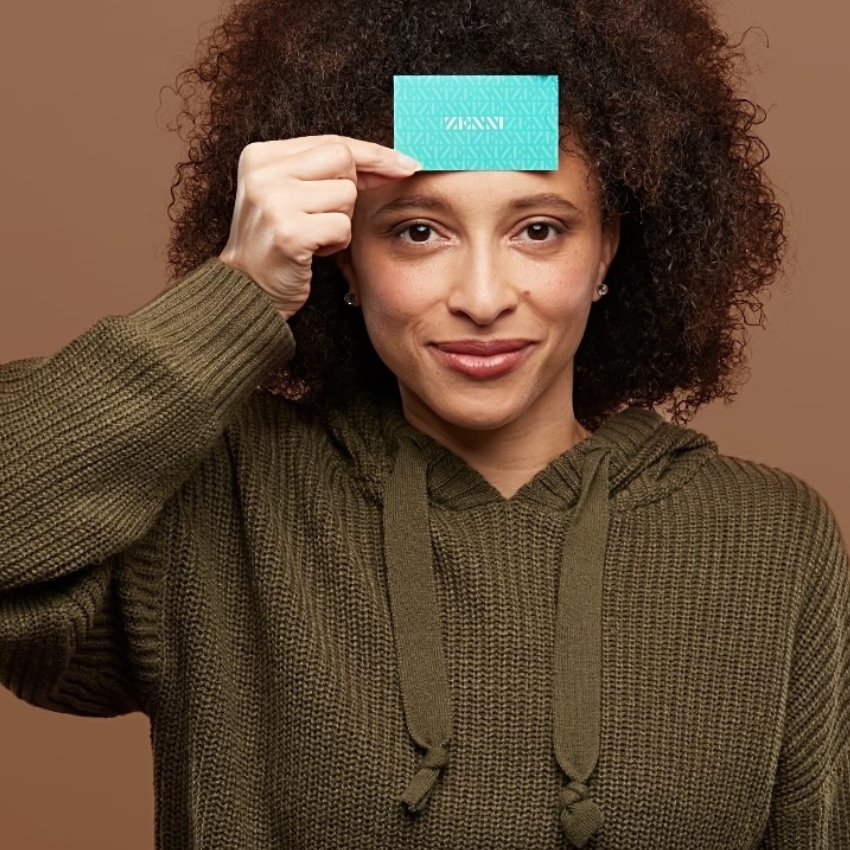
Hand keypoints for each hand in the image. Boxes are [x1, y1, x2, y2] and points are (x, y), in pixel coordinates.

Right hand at [218, 134, 420, 319]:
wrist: (248, 291)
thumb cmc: (278, 243)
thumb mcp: (292, 195)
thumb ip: (328, 172)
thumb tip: (393, 162)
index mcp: (261, 156)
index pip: (332, 141)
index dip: (372, 155)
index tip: (405, 164)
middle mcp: (263, 173)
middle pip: (343, 161)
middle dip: (348, 193)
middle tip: (323, 217)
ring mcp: (273, 201)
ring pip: (347, 195)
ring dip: (341, 221)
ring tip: (314, 235)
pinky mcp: (289, 232)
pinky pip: (343, 226)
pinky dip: (337, 243)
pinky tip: (313, 251)